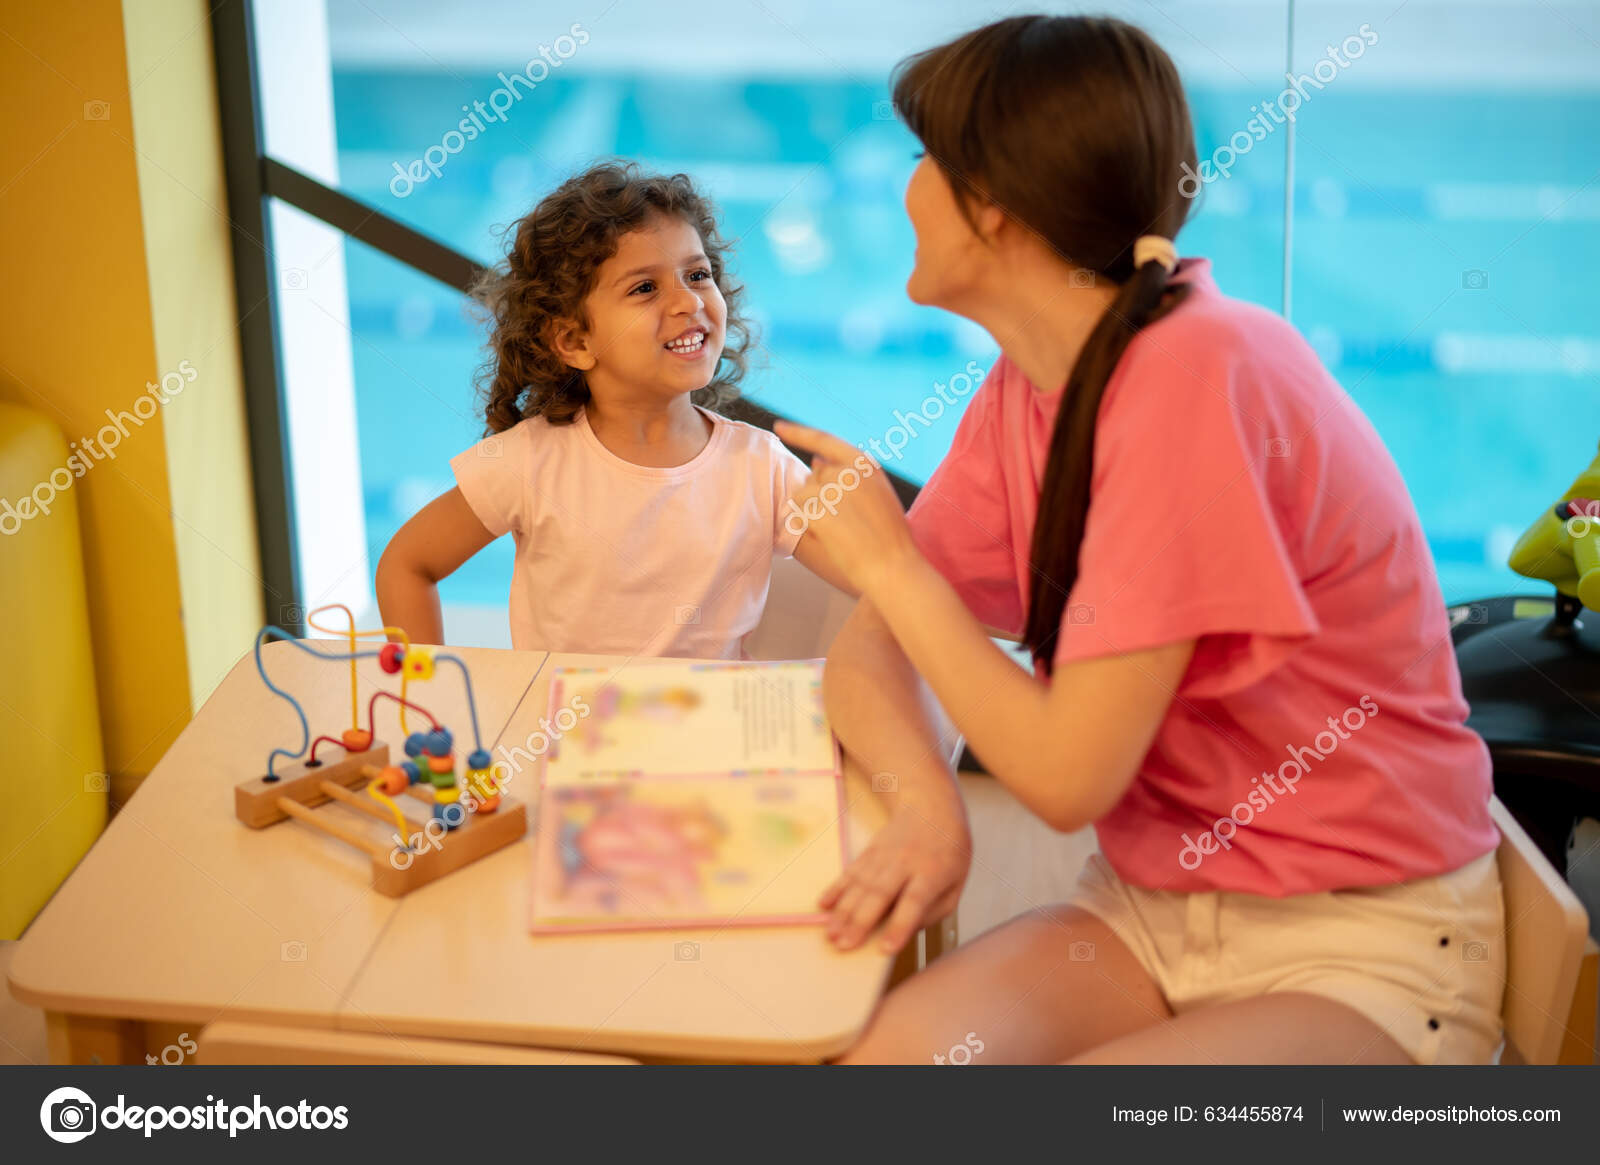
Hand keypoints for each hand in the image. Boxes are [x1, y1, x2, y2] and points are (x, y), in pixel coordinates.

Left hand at [775, 421, 920, 598]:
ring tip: (842, 529)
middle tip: (847, 520)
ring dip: (814, 510)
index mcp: (864, 464)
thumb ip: (849, 474)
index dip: (798, 433)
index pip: (824, 441)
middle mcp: (847, 472)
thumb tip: (815, 461)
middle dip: (821, 494)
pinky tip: (832, 536)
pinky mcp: (819, 511)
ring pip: (804, 494)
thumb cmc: (889, 536)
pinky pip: (801, 513)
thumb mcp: (877, 494)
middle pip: (815, 476)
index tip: (779, 427)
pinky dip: (810, 524)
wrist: (892, 566)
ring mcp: (832, 491)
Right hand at [821, 791, 971, 952]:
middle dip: (860, 921)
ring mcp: (884, 855)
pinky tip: (824, 904)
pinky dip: (836, 888)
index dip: (899, 926)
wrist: (931, 806)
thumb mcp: (956, 884)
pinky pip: (850, 871)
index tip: (885, 949)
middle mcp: (905, 863)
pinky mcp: (869, 851)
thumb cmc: (948, 852)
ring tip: (831, 933)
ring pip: (860, 884)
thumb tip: (906, 932)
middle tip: (844, 945)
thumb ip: (934, 912)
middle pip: (879, 893)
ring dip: (843, 910)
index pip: (914, 902)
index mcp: (932, 873)